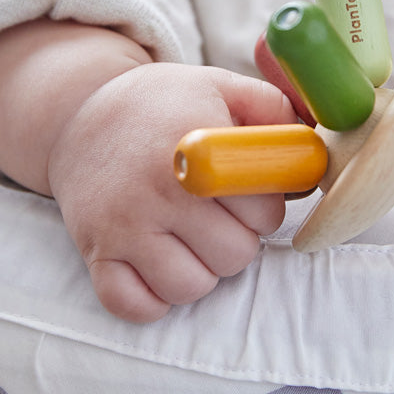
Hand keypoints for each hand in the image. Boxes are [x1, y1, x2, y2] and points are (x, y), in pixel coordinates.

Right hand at [46, 62, 295, 321]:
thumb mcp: (220, 87)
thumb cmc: (163, 106)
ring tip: (189, 237)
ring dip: (200, 270)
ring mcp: (122, 225)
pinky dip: (153, 298)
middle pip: (235, 255)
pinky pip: (134, 305)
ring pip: (191, 287)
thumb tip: (313, 154)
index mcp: (194, 144)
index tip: (246, 190)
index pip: (264, 211)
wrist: (79, 115)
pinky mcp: (95, 253)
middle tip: (217, 214)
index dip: (264, 205)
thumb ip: (275, 110)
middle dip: (237, 239)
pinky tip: (159, 266)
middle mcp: (156, 188)